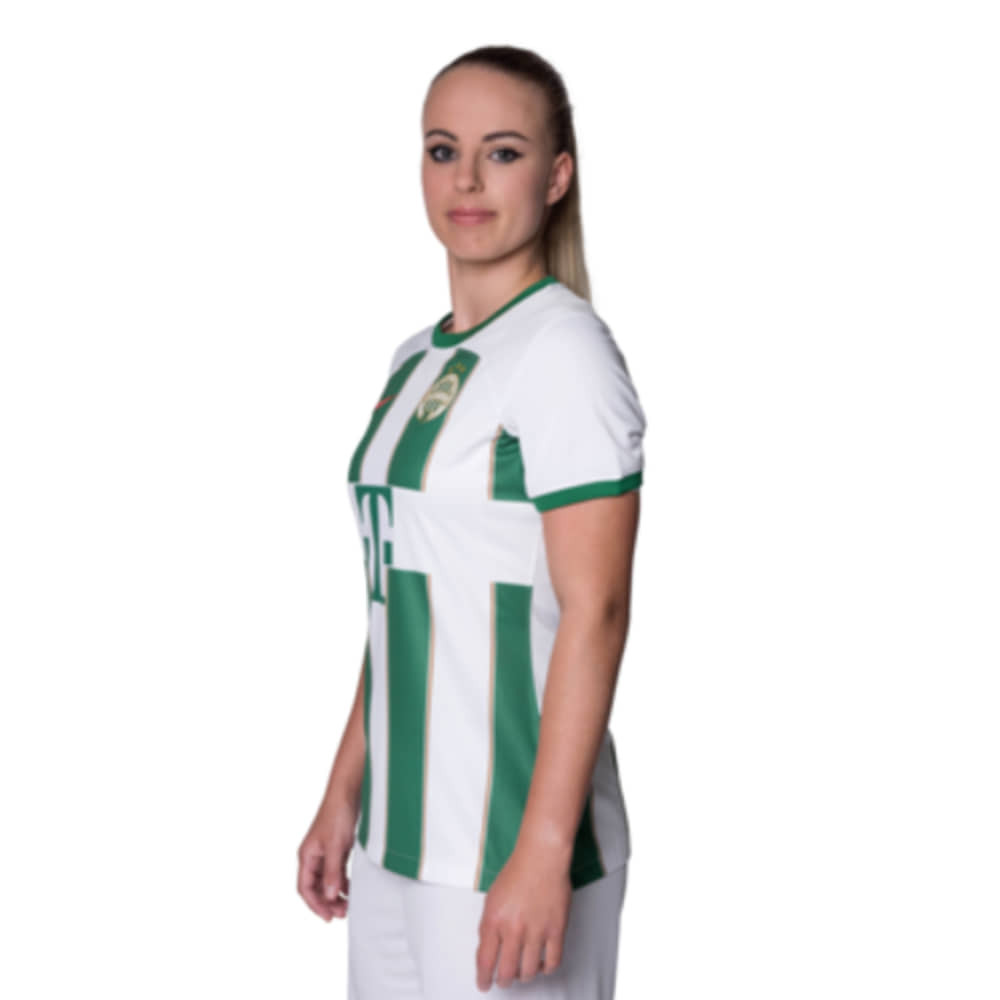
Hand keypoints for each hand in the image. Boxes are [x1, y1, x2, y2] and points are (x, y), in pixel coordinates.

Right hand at [297, 797, 357, 920]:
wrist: (348, 792)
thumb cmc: (337, 813)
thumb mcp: (335, 846)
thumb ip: (333, 871)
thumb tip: (330, 896)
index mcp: (307, 856)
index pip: (305, 888)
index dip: (315, 905)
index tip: (328, 916)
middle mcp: (313, 856)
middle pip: (316, 887)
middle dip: (327, 902)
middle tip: (342, 913)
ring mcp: (325, 852)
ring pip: (327, 881)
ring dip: (335, 894)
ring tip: (348, 904)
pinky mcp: (337, 848)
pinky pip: (336, 872)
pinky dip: (342, 882)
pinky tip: (351, 888)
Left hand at [475, 843, 571, 990]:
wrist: (542, 857)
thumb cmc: (517, 872)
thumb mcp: (492, 898)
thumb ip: (489, 925)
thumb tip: (489, 950)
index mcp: (494, 920)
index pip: (485, 961)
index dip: (483, 978)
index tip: (484, 985)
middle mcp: (514, 929)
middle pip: (507, 972)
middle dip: (503, 981)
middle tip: (503, 981)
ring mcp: (536, 930)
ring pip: (528, 971)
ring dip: (523, 976)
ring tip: (522, 973)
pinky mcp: (556, 929)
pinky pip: (552, 962)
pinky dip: (546, 969)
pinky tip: (541, 965)